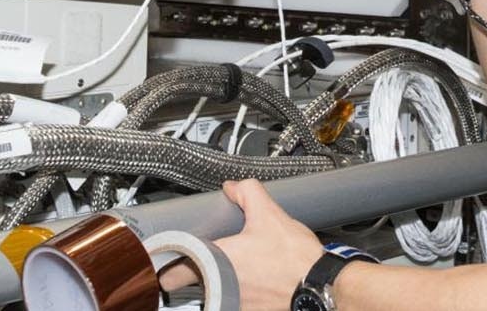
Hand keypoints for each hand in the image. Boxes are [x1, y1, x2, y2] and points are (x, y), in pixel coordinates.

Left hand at [159, 179, 323, 310]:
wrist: (321, 285)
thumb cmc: (296, 259)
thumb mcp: (270, 214)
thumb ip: (247, 193)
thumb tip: (234, 187)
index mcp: (218, 261)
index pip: (176, 270)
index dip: (168, 264)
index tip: (165, 261)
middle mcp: (222, 288)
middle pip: (195, 284)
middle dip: (194, 274)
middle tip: (198, 263)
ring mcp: (236, 305)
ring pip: (216, 295)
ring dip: (220, 283)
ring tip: (236, 269)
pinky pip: (237, 303)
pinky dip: (241, 293)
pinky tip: (255, 281)